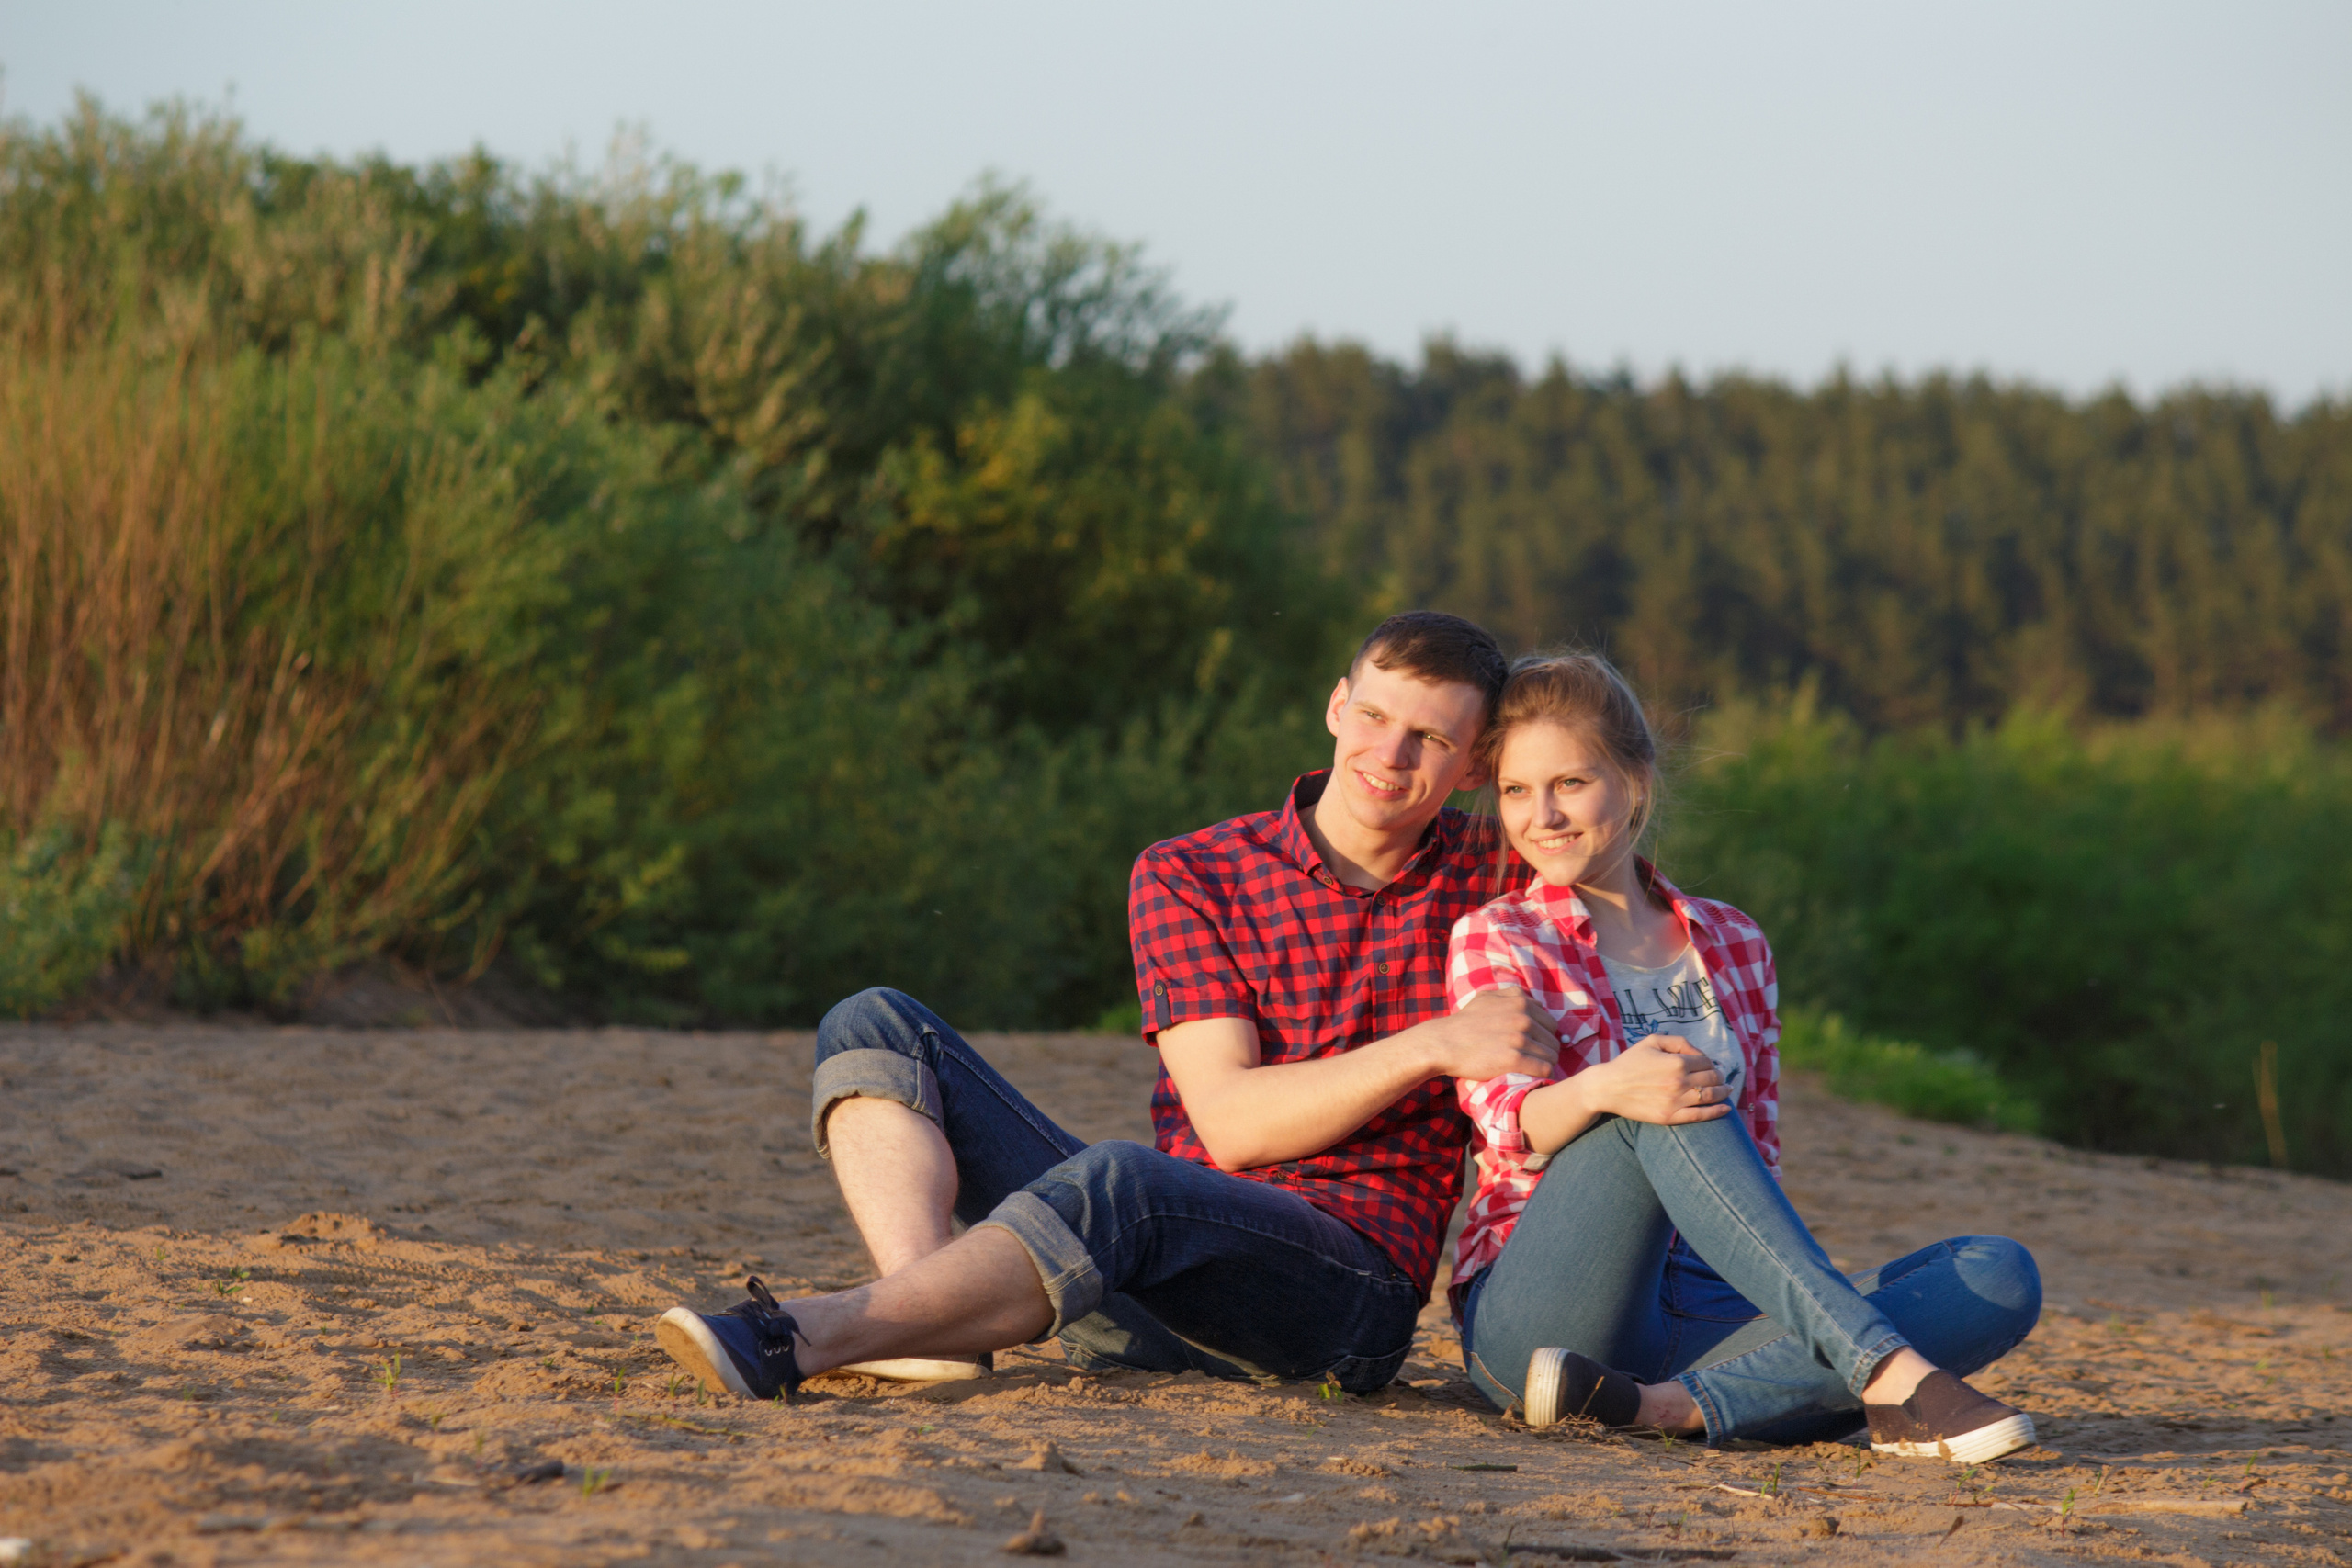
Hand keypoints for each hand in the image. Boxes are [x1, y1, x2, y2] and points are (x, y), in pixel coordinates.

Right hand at [1422, 988, 1561, 1081]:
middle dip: (1546, 1051)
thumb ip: (1510, 995)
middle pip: (1554, 1041)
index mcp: (1520, 1001)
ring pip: (1551, 1056)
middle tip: (1534, 1060)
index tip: (1535, 1046)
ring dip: (1545, 1065)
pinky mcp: (1514, 1059)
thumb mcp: (1487, 998)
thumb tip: (1530, 1000)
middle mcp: (1522, 1017)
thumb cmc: (1464, 1022)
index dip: (1544, 1036)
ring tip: (1533, 1071)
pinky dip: (1543, 1076)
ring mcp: (1519, 1038)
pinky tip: (1534, 1078)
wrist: (1443, 1043)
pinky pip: (1543, 1069)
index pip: (1551, 1023)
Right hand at [1585, 1036, 1729, 1124]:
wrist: (1608, 1087)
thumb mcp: (1652, 1042)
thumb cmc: (1629, 1062)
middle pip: (1712, 1079)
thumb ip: (1679, 1042)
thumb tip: (1700, 1054)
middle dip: (1719, 1077)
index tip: (1710, 1066)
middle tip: (1721, 1078)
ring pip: (1710, 1096)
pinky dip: (1717, 1112)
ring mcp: (1675, 1101)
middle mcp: (1679, 1081)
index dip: (1711, 1063)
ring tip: (1727, 1090)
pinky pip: (1700, 1116)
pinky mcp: (1670, 1117)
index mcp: (1676, 1062)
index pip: (1707, 1062)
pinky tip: (1726, 1108)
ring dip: (1723, 1092)